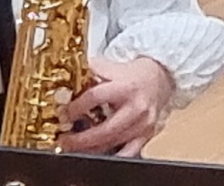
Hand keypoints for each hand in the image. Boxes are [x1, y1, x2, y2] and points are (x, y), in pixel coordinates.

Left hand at [57, 55, 175, 156]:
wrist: (160, 78)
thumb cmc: (134, 74)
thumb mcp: (111, 67)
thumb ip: (89, 72)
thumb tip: (66, 83)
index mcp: (126, 86)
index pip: (95, 97)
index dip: (76, 108)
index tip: (64, 115)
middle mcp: (137, 107)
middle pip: (105, 128)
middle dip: (81, 139)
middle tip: (65, 140)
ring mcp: (143, 123)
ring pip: (114, 142)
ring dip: (91, 149)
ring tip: (75, 148)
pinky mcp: (147, 134)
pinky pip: (129, 152)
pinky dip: (112, 155)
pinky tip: (97, 153)